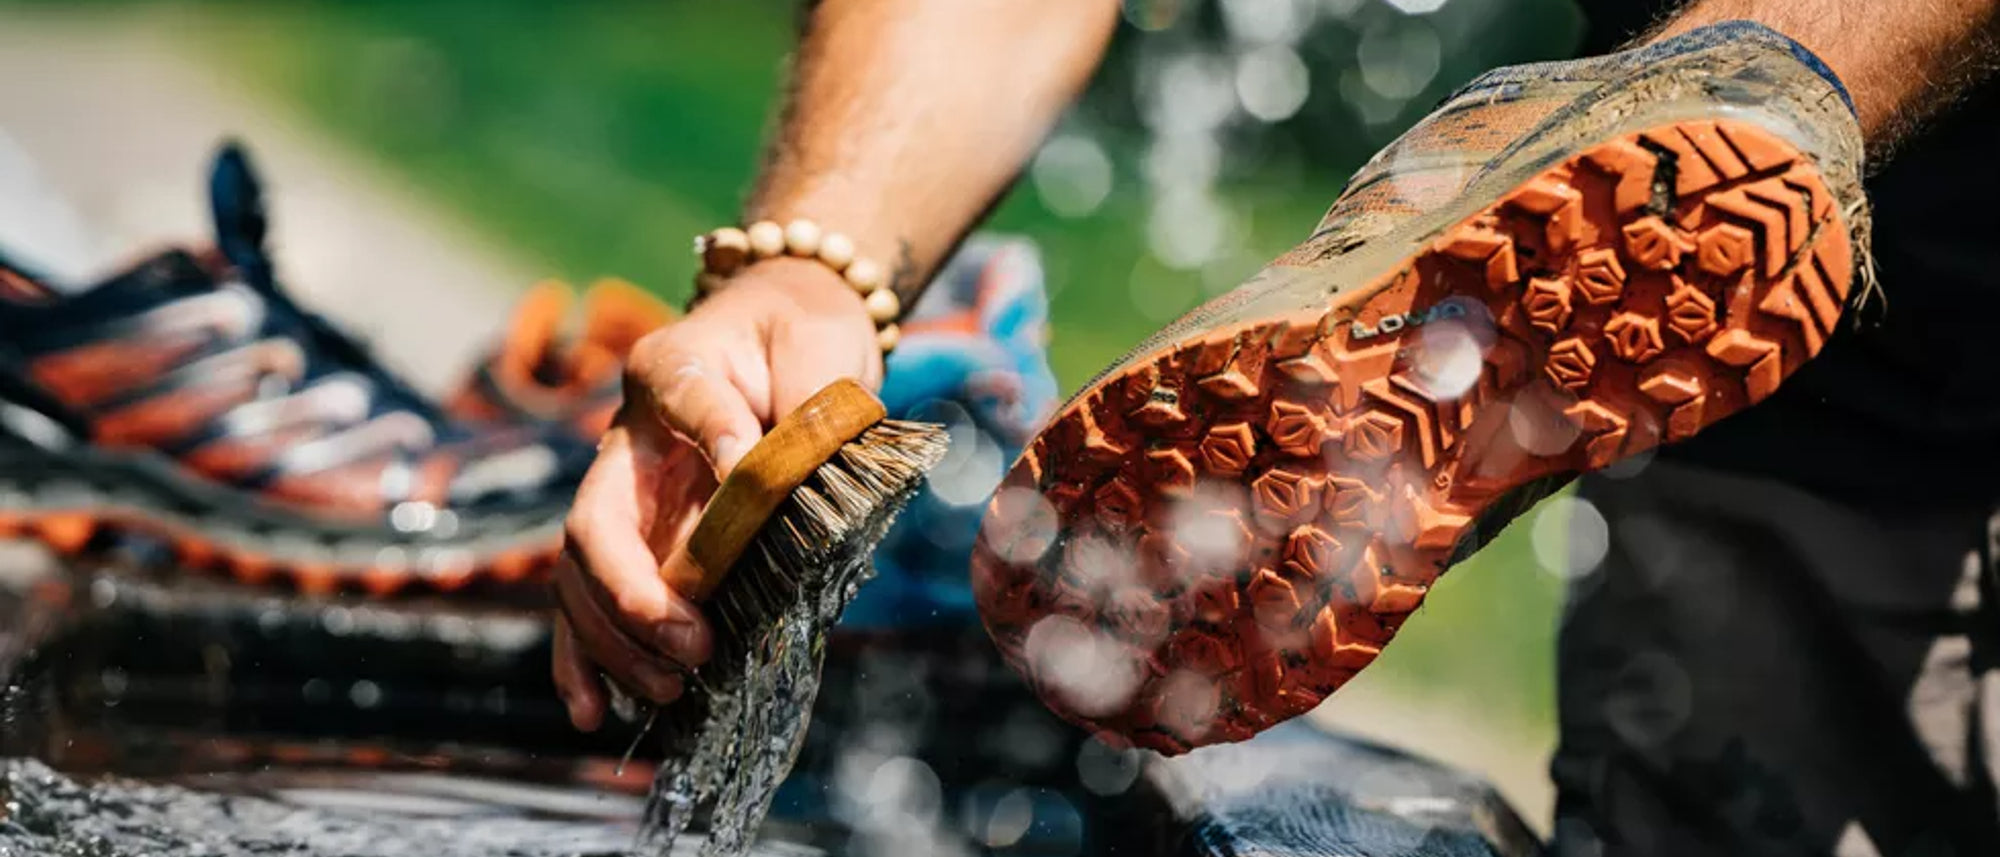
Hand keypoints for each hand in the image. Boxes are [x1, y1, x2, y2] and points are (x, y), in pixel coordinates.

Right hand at [550, 257, 882, 730]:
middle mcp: (630, 439)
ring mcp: (626, 493)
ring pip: (583, 578)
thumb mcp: (820, 347)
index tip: (748, 470)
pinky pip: (594, 602)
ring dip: (615, 642)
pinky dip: (588, 659)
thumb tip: (772, 472)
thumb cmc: (803, 337)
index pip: (684, 399)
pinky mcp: (641, 538)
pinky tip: (593, 710)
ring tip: (668, 689)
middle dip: (634, 598)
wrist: (786, 332)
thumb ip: (807, 399)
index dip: (716, 438)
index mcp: (673, 369)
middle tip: (694, 647)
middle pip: (595, 524)